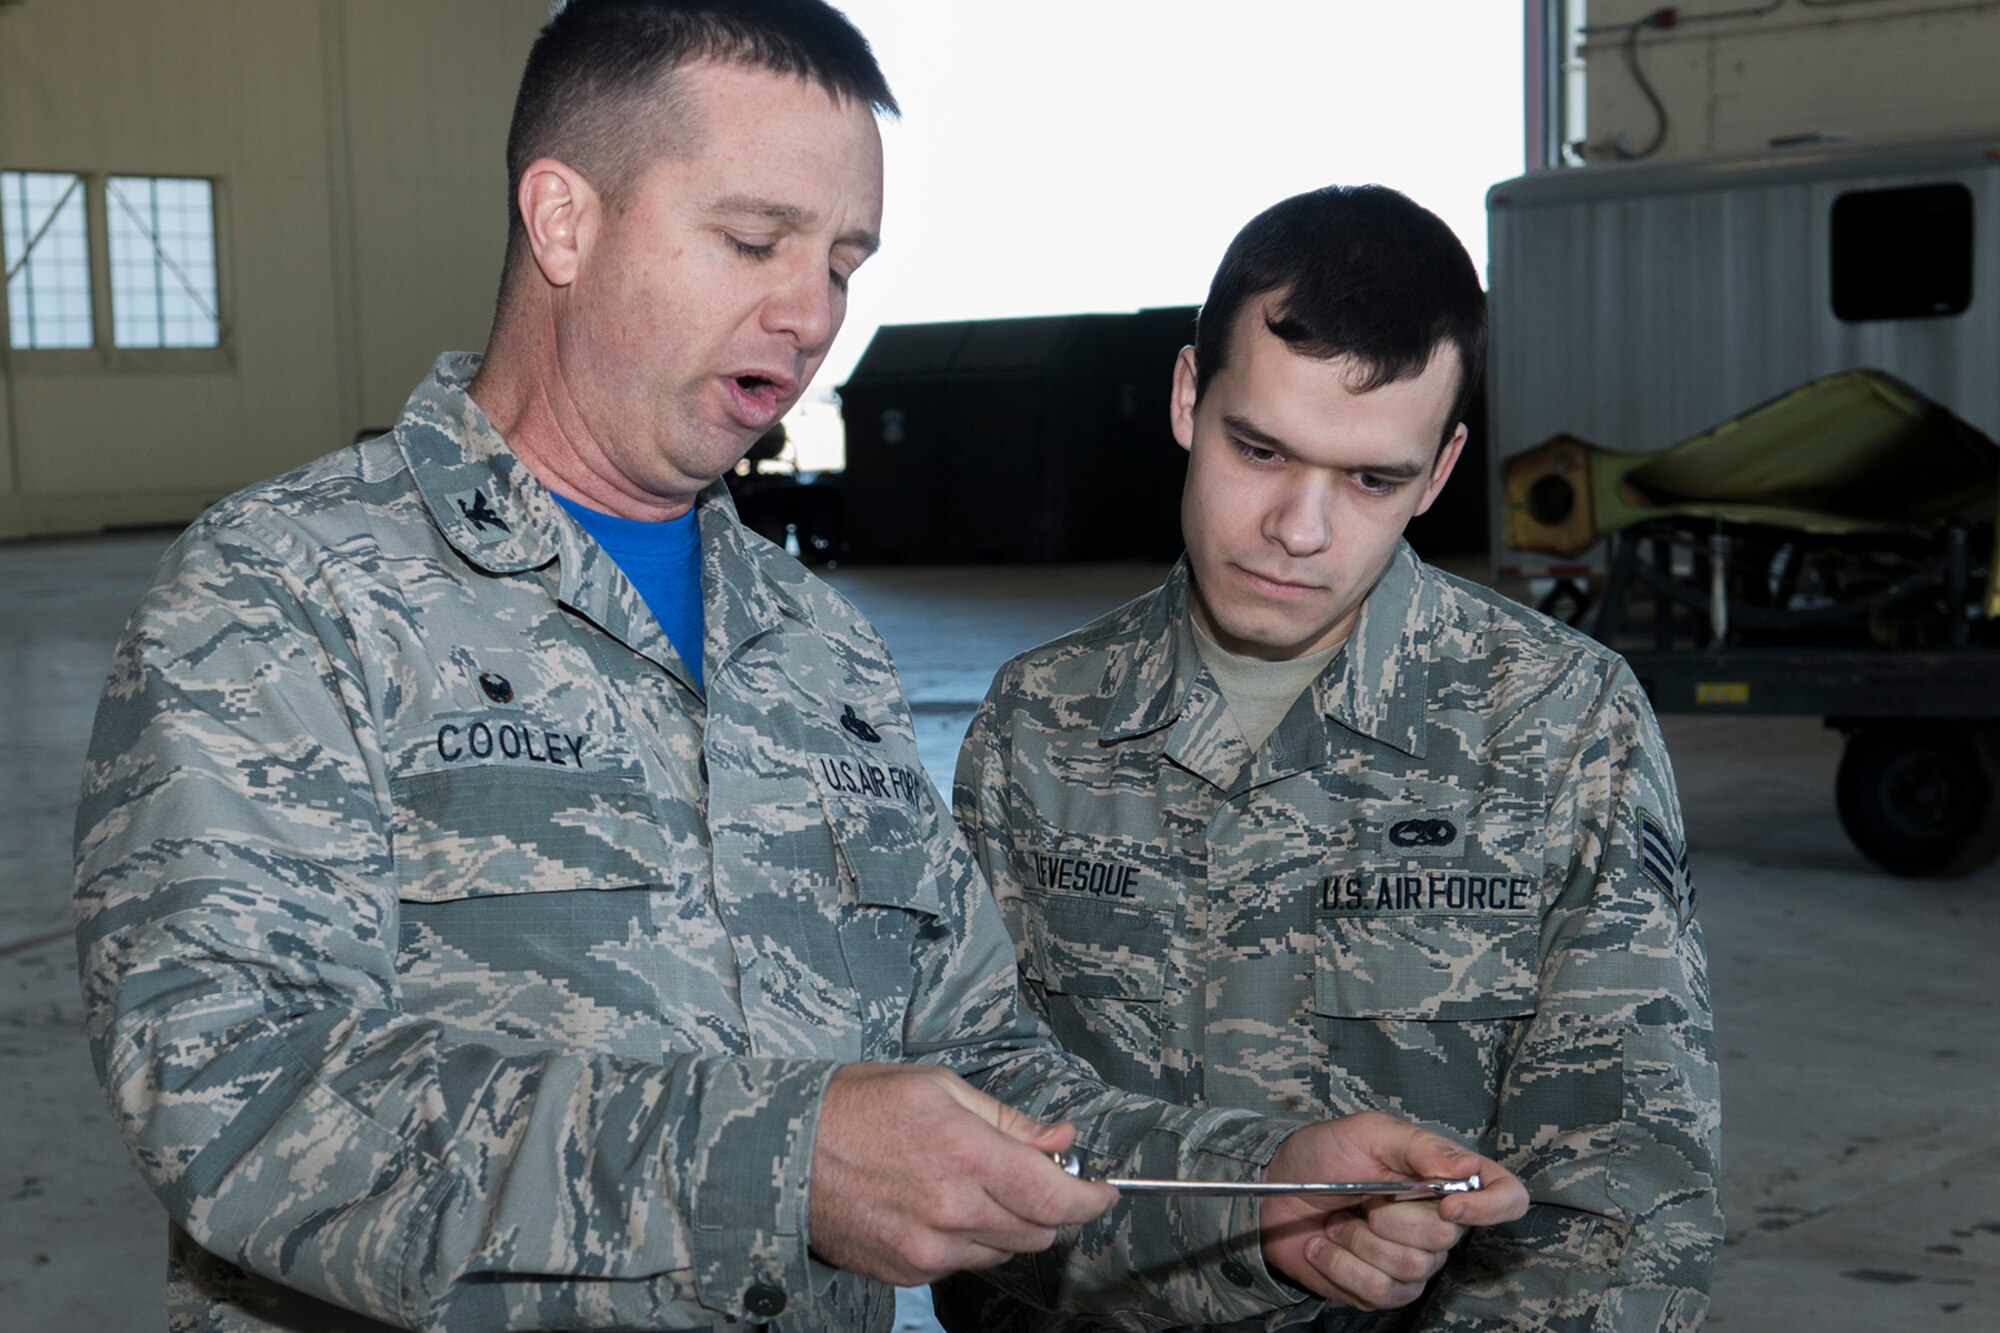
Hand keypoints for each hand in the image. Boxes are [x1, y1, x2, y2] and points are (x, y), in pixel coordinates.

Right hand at [807, 1063, 1119, 1285]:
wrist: (784, 1152)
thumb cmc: (857, 1107)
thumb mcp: (939, 1088)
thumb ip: (1008, 1121)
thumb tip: (1061, 1140)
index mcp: (966, 1154)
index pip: (1056, 1197)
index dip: (1090, 1199)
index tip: (1102, 1192)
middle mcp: (952, 1211)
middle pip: (1038, 1231)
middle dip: (1047, 1205)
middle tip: (1026, 1173)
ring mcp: (928, 1249)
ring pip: (1004, 1250)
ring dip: (1007, 1223)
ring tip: (968, 1183)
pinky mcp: (908, 1272)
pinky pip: (964, 1263)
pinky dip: (968, 1239)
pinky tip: (938, 1205)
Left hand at [1259, 1111, 1526, 1309]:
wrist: (1275, 1192)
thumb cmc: (1324, 1154)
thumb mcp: (1369, 1133)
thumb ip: (1420, 1147)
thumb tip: (1469, 1167)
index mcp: (1446, 1176)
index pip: (1506, 1196)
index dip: (1491, 1206)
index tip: (1448, 1203)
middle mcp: (1440, 1221)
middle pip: (1446, 1237)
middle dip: (1390, 1217)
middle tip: (1361, 1197)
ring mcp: (1415, 1259)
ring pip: (1411, 1268)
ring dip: (1360, 1241)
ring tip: (1340, 1219)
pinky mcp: (1385, 1289)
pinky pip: (1380, 1292)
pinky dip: (1342, 1266)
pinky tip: (1327, 1244)